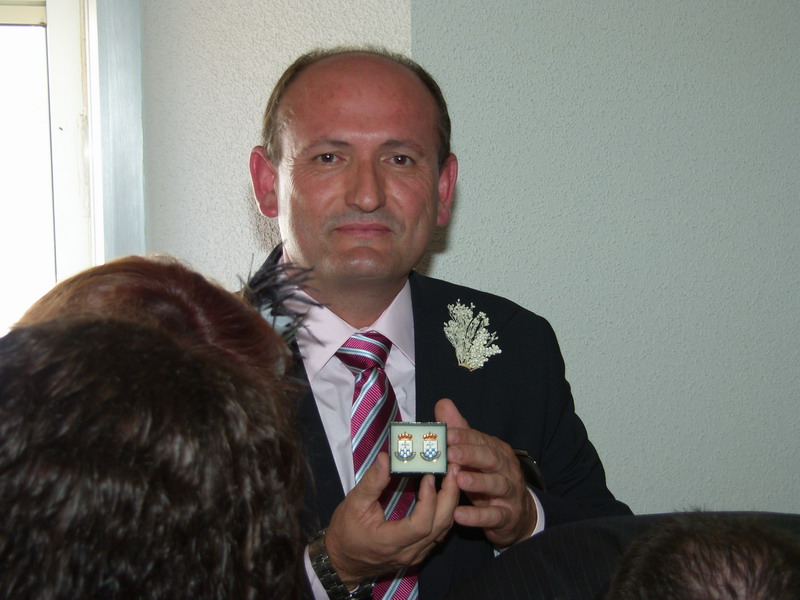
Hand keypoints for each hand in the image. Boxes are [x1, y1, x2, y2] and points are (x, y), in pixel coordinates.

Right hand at [324, 452, 459, 587]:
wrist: (343, 561)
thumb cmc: (346, 532)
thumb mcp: (353, 504)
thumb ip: (372, 482)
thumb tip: (386, 458)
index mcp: (391, 542)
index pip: (421, 525)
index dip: (430, 500)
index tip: (429, 476)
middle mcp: (408, 552)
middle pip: (440, 526)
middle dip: (450, 496)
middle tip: (453, 469)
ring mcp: (416, 554)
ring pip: (444, 530)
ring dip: (451, 503)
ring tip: (453, 477)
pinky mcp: (419, 552)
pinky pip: (439, 533)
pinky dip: (446, 512)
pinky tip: (446, 494)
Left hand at [435, 397, 536, 547]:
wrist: (516, 514)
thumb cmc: (489, 478)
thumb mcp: (475, 454)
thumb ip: (460, 431)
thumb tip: (443, 403)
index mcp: (496, 451)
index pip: (480, 440)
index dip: (464, 436)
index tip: (445, 434)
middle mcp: (506, 469)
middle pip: (491, 459)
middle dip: (471, 455)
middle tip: (451, 453)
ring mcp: (509, 493)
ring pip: (496, 485)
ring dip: (478, 482)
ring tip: (459, 480)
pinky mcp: (507, 516)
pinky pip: (493, 516)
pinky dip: (477, 516)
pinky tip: (459, 515)